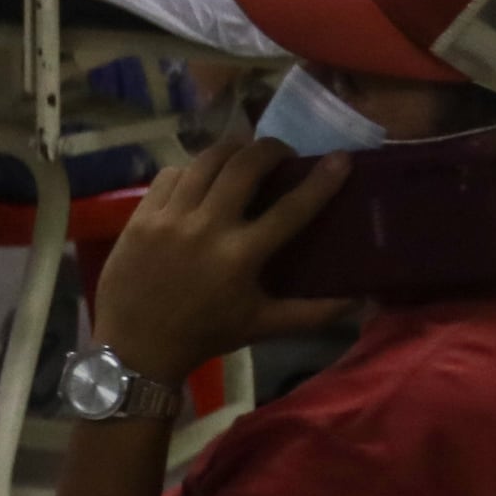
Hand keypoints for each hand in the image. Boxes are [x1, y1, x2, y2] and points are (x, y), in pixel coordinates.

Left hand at [89, 130, 351, 385]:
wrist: (137, 347)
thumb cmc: (205, 335)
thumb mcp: (263, 326)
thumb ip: (313, 313)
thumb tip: (359, 300)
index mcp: (241, 256)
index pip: (291, 208)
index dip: (321, 180)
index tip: (341, 159)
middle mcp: (206, 228)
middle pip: (245, 165)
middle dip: (271, 149)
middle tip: (282, 154)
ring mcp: (170, 218)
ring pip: (206, 160)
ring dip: (232, 151)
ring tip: (244, 156)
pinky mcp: (141, 215)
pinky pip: (171, 173)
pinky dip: (191, 170)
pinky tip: (201, 179)